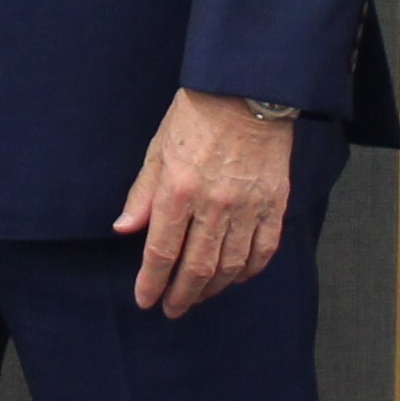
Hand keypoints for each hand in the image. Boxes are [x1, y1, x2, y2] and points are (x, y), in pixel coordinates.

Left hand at [113, 91, 295, 318]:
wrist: (247, 90)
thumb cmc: (197, 115)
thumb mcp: (159, 149)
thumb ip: (143, 193)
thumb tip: (124, 228)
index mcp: (179, 189)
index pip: (162, 251)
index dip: (152, 282)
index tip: (145, 300)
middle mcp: (214, 205)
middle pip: (196, 267)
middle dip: (181, 295)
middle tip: (171, 309)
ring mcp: (248, 207)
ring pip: (230, 267)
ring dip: (212, 290)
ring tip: (198, 297)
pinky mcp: (275, 205)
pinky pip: (263, 251)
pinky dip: (248, 272)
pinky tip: (236, 278)